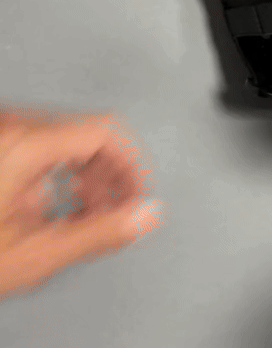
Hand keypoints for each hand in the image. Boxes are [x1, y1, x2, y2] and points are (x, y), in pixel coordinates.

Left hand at [0, 106, 162, 300]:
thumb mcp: (35, 254)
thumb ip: (100, 233)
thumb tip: (146, 215)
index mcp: (24, 146)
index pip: (106, 132)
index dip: (133, 165)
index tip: (138, 193)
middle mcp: (6, 129)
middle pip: (85, 136)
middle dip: (107, 178)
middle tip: (113, 213)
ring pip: (59, 142)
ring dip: (79, 180)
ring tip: (75, 219)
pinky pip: (32, 148)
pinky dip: (49, 178)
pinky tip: (39, 214)